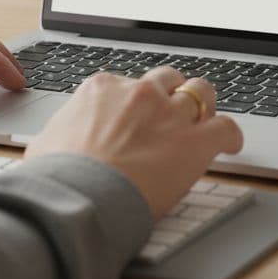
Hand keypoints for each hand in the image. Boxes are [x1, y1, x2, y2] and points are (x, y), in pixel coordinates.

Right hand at [25, 67, 243, 217]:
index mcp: (103, 88)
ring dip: (205, 105)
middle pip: (168, 79)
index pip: (129, 83)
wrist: (78, 199)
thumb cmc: (56, 179)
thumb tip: (56, 141)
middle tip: (176, 112)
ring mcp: (170, 114)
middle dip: (173, 93)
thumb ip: (62, 133)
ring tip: (208, 119)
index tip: (142, 115)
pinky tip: (231, 145)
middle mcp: (140, 93)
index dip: (139, 101)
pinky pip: (226, 127)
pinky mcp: (195, 141)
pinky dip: (231, 135)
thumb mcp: (46, 144)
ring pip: (202, 93)